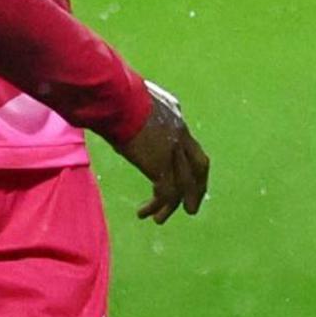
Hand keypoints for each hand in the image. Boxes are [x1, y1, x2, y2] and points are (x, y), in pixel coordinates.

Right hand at [112, 82, 210, 222]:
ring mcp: (173, 151)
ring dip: (172, 206)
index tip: (185, 178)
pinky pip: (167, 193)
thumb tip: (127, 119)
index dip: (191, 165)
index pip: (191, 147)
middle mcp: (181, 136)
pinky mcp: (161, 165)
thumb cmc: (116, 97)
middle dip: (197, 189)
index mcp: (177, 120)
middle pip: (198, 167)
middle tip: (191, 208)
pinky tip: (145, 213)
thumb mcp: (135, 104)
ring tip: (159, 219)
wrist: (117, 100)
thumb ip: (141, 116)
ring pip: (183, 186)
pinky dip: (158, 206)